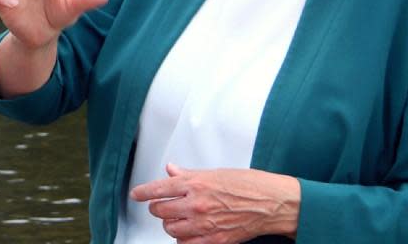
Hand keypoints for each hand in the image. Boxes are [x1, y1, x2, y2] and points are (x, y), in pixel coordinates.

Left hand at [130, 163, 299, 243]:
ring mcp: (204, 225)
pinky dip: (184, 239)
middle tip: (163, 206)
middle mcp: (196, 205)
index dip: (142, 192)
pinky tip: (189, 233)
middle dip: (158, 208)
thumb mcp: (214, 173)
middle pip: (160, 211)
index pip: (158, 189)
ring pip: (170, 229)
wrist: (271, 203)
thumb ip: (188, 174)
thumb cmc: (248, 185)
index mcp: (195, 184)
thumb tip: (171, 170)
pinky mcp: (214, 241)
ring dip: (171, 225)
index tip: (136, 194)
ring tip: (179, 219)